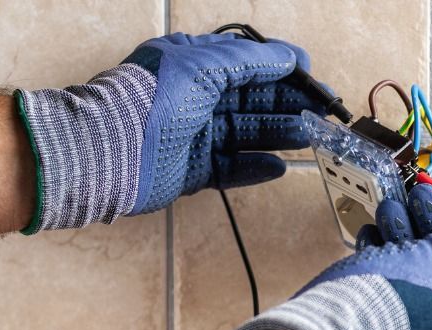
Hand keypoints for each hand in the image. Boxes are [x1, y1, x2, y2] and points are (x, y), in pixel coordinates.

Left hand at [15, 33, 325, 231]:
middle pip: (251, 100)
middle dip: (288, 104)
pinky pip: (231, 168)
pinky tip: (278, 166)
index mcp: (194, 64)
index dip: (280, 69)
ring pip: (246, 134)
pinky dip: (254, 168)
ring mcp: (194, 136)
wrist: (110, 150)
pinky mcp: (192, 171)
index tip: (311, 76)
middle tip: (322, 112)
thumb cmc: (151, 98)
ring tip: (310, 137)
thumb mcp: (204, 64)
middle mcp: (195, 98)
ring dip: (279, 134)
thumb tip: (288, 56)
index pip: (246, 63)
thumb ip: (250, 60)